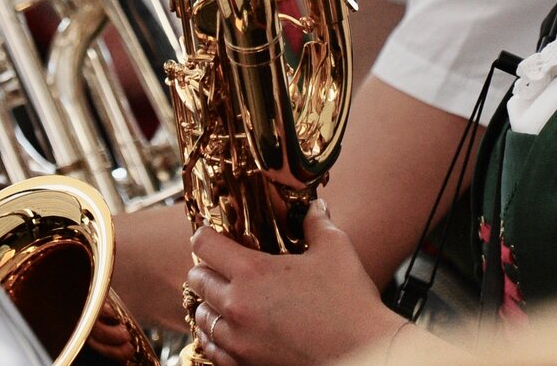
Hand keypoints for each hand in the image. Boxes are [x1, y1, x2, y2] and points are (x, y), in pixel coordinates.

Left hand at [183, 204, 407, 365]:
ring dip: (208, 303)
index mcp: (253, 273)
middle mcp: (237, 307)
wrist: (360, 353)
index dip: (206, 235)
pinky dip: (214, 335)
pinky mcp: (244, 365)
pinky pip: (211, 348)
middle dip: (204, 268)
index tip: (211, 235)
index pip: (205, 245)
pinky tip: (227, 329)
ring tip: (223, 298)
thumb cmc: (349, 303)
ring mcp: (238, 340)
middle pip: (197, 280)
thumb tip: (314, 208)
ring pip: (201, 317)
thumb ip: (317, 223)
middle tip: (219, 265)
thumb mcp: (335, 249)